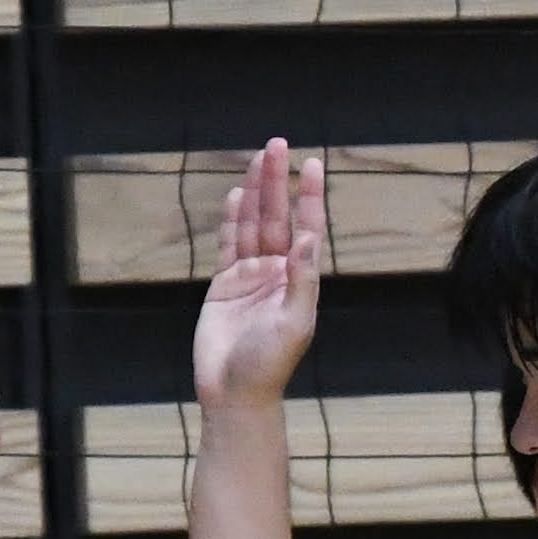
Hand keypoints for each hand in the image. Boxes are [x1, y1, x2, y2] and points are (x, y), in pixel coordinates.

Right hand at [193, 140, 328, 411]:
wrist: (234, 393)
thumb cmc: (270, 364)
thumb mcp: (294, 322)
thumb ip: (301, 280)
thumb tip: (309, 238)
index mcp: (299, 280)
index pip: (307, 228)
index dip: (310, 196)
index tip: (313, 164)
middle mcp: (277, 273)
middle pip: (278, 217)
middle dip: (277, 182)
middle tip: (277, 144)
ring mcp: (250, 277)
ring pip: (253, 225)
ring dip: (256, 193)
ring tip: (259, 158)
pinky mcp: (224, 286)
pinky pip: (228, 245)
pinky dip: (232, 220)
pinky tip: (237, 195)